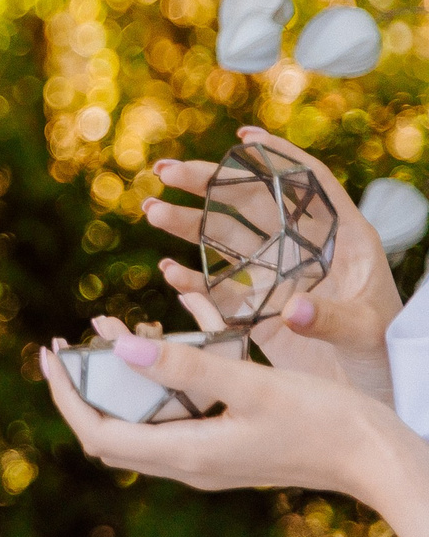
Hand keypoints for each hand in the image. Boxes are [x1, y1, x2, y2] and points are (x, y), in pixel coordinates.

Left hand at [40, 317, 428, 536]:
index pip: (97, 431)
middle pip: (110, 428)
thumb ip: (186, 365)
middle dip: (85, 383)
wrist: (378, 458)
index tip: (49, 354)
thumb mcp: (251, 383)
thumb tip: (120, 348)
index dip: (66, 394)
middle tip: (69, 340)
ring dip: (123, 377)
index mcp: (186, 454)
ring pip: (143, 419)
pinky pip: (175, 417)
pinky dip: (161, 382)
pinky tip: (171, 339)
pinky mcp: (226, 449)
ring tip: (113, 327)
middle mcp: (189, 465)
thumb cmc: (324, 420)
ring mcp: (207, 461)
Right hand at [146, 126, 398, 400]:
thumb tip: (291, 308)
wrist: (376, 398)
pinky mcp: (259, 312)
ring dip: (188, 225)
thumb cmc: (386, 355)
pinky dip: (192, 280)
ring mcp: (280, 279)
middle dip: (208, 184)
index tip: (242, 138)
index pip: (311, 184)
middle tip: (166, 171)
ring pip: (228, 241)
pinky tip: (169, 271)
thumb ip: (329, 317)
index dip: (278, 157)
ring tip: (152, 212)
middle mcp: (307, 252)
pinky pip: (220, 290)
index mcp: (344, 241)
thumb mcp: (365, 332)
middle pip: (252, 204)